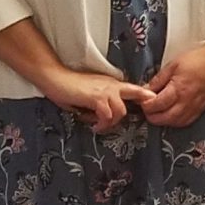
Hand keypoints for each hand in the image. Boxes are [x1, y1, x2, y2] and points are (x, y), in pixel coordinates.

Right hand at [38, 67, 152, 134]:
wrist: (54, 78)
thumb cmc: (68, 88)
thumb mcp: (89, 96)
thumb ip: (100, 105)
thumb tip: (103, 119)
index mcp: (111, 84)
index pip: (134, 88)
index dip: (145, 96)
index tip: (149, 105)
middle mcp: (112, 85)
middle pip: (137, 94)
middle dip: (140, 107)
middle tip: (128, 121)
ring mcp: (106, 91)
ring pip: (121, 112)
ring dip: (111, 123)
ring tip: (99, 126)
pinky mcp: (97, 98)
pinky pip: (107, 116)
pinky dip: (102, 124)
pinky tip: (94, 126)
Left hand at [140, 42, 204, 126]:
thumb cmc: (199, 60)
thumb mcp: (173, 65)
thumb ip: (158, 79)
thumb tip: (147, 89)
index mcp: (178, 89)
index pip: (156, 105)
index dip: (145, 104)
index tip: (141, 100)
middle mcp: (186, 102)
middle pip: (164, 118)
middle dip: (151, 116)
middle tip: (147, 108)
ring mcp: (195, 107)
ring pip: (175, 123)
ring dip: (163, 120)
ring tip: (158, 112)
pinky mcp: (201, 108)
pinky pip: (187, 121)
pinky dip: (176, 121)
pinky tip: (172, 115)